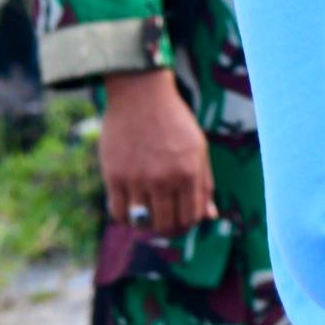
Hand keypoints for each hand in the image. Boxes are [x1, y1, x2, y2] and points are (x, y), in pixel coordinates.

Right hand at [100, 68, 215, 234]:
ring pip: (143, 223)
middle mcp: (164, 179)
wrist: (141, 96)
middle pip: (168, 224)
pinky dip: (124, 218)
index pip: (193, 217)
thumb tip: (210, 216)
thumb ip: (204, 183)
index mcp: (190, 172)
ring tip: (147, 216)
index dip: (189, 224)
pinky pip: (118, 214)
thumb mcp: (198, 148)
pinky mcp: (114, 176)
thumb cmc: (174, 122)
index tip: (183, 220)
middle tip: (164, 222)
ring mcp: (138, 179)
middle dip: (169, 228)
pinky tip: (129, 209)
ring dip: (146, 225)